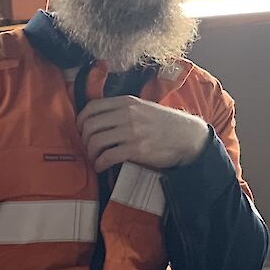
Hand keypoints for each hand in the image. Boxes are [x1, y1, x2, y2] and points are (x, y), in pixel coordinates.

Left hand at [76, 95, 210, 170]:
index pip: (92, 107)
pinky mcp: (137, 149)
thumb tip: (99, 118)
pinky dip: (100, 164)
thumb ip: (123, 109)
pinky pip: (108, 157)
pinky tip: (101, 166)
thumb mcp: (143, 107)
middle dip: (84, 139)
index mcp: (127, 102)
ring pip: (96, 141)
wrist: (188, 136)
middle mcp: (127, 114)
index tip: (81, 130)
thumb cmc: (165, 123)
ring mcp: (132, 131)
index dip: (81, 120)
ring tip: (95, 158)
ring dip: (91, 153)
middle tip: (88, 148)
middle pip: (90, 125)